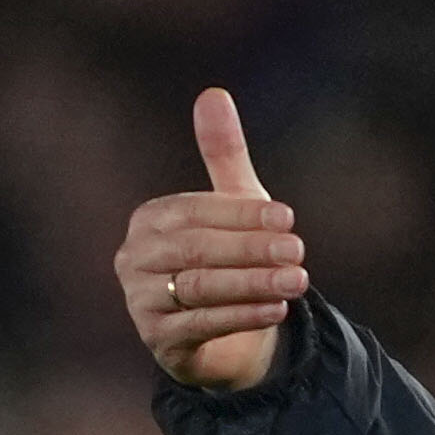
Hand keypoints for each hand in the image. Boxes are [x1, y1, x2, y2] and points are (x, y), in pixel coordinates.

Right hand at [116, 88, 307, 391]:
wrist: (224, 335)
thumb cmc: (227, 259)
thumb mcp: (230, 207)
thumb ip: (223, 155)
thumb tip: (213, 93)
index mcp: (149, 220)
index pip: (195, 211)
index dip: (242, 214)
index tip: (289, 217)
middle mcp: (134, 259)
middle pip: (195, 249)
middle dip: (251, 249)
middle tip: (299, 252)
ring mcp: (141, 302)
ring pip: (200, 287)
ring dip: (253, 284)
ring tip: (297, 281)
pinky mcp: (158, 341)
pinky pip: (202, 325)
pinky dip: (243, 316)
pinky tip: (277, 310)